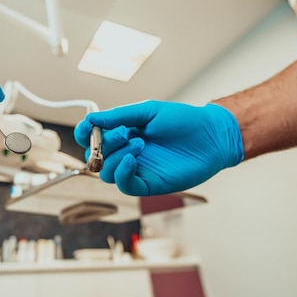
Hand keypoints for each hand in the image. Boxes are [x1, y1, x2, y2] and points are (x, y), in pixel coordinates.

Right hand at [74, 101, 243, 195]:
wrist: (211, 136)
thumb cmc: (183, 121)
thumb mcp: (148, 112)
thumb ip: (119, 116)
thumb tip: (92, 118)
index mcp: (123, 133)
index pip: (93, 138)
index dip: (85, 134)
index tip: (87, 128)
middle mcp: (126, 152)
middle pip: (96, 157)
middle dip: (102, 145)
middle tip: (123, 133)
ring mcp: (136, 169)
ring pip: (106, 173)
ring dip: (115, 158)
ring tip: (138, 144)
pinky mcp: (148, 184)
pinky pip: (125, 185)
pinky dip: (123, 172)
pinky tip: (133, 159)